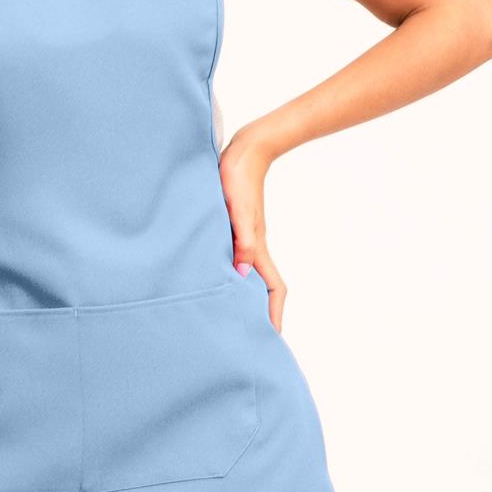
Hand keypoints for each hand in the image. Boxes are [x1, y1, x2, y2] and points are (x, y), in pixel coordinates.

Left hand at [219, 127, 287, 333]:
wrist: (244, 151)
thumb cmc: (238, 178)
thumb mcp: (237, 211)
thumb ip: (242, 241)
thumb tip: (241, 274)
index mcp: (257, 248)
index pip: (274, 291)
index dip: (274, 316)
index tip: (271, 340)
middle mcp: (253, 248)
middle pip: (262, 290)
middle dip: (259, 315)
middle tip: (247, 339)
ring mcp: (244, 240)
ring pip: (249, 277)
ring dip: (244, 298)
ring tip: (230, 319)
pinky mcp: (234, 230)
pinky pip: (236, 261)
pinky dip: (231, 277)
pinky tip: (216, 280)